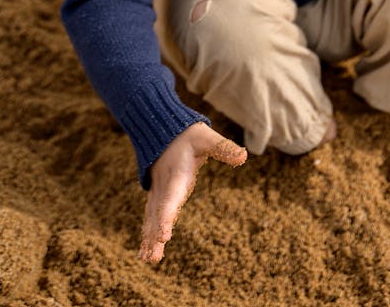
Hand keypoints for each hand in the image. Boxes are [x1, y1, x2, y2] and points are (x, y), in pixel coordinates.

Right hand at [139, 122, 246, 264]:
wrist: (162, 129)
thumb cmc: (189, 134)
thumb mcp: (207, 138)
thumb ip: (223, 148)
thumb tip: (244, 156)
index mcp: (177, 175)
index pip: (171, 198)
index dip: (167, 217)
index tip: (164, 236)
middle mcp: (165, 186)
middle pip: (159, 213)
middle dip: (156, 235)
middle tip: (153, 258)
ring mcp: (158, 190)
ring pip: (152, 217)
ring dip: (150, 237)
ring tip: (148, 259)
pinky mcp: (157, 194)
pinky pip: (150, 215)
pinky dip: (147, 232)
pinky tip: (145, 250)